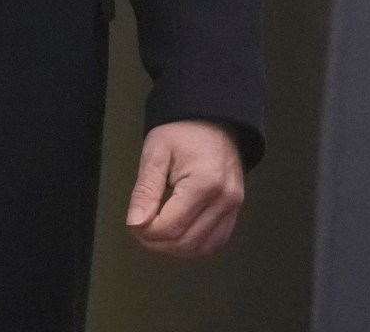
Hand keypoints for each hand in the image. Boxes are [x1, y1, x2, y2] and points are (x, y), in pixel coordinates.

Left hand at [126, 119, 244, 258]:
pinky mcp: (234, 210)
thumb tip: (135, 223)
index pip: (171, 227)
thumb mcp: (156, 153)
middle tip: (141, 227)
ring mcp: (233, 206)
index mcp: (205, 183)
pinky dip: (195, 246)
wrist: (213, 120)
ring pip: (201, 248)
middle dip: (156, 242)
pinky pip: (216, 242)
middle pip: (185, 242)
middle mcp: (224, 198)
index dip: (146, 232)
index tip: (135, 221)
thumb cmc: (184, 132)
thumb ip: (145, 190)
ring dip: (174, 248)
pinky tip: (179, 235)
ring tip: (158, 232)